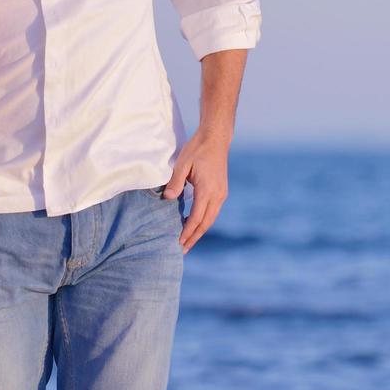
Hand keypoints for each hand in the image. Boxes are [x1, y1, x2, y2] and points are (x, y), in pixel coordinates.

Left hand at [163, 130, 230, 252]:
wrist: (216, 138)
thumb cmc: (197, 149)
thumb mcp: (182, 164)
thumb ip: (175, 182)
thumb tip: (168, 199)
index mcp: (207, 190)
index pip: (197, 218)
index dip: (187, 232)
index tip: (178, 243)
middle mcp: (217, 195)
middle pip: (206, 223)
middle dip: (194, 237)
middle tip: (182, 250)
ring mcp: (221, 193)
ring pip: (211, 218)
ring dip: (199, 231)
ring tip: (188, 241)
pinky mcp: (221, 190)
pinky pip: (213, 211)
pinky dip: (204, 221)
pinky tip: (195, 224)